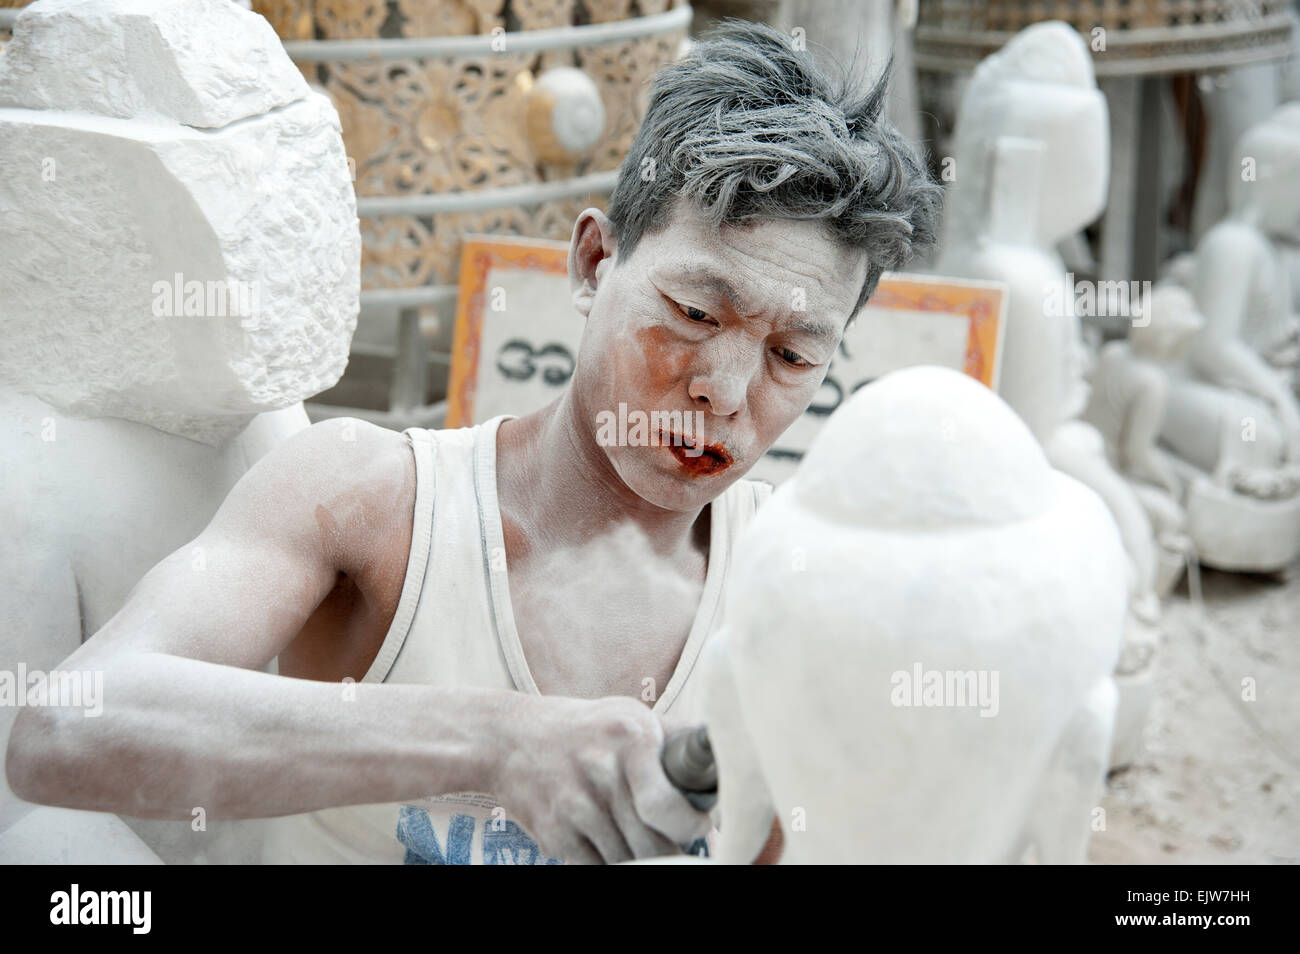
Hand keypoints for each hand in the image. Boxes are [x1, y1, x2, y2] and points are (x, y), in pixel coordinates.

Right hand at [492, 694, 712, 863]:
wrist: (508, 739)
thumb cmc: (584, 728)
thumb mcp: (629, 716)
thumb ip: (676, 737)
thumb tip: (725, 769)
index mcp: (630, 737)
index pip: (669, 807)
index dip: (693, 826)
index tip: (700, 825)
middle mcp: (601, 771)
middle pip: (653, 843)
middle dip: (671, 847)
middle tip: (673, 837)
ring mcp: (574, 806)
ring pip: (629, 860)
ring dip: (641, 856)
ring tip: (638, 834)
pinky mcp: (555, 834)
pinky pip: (598, 868)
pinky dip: (610, 861)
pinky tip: (609, 841)